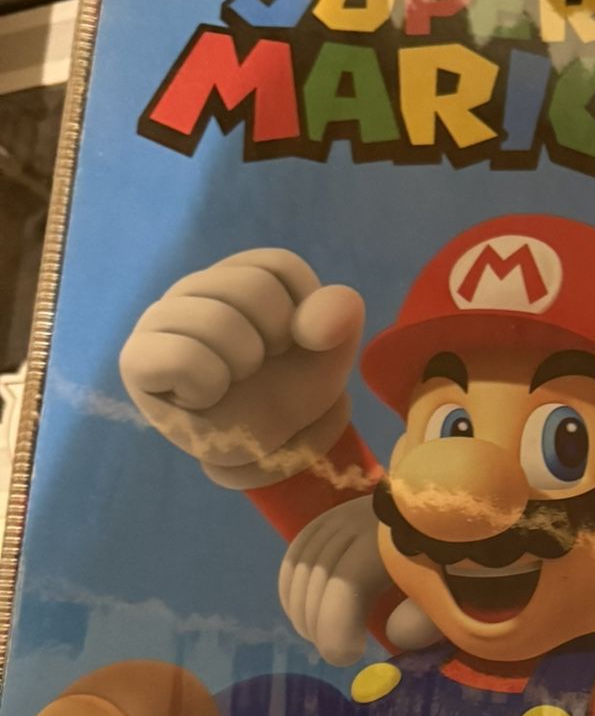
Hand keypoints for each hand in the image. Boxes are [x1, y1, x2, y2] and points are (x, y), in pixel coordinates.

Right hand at [119, 248, 364, 486]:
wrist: (264, 448)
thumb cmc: (289, 391)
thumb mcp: (328, 353)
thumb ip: (337, 318)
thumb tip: (326, 315)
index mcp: (238, 275)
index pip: (280, 266)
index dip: (304, 314)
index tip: (294, 343)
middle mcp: (194, 288)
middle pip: (252, 288)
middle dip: (276, 341)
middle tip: (260, 367)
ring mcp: (160, 319)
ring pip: (219, 322)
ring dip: (244, 365)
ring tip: (232, 381)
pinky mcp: (137, 359)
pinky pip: (182, 358)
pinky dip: (208, 384)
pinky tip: (203, 395)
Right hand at [279, 497, 441, 665]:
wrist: (455, 520)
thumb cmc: (458, 566)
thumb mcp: (454, 597)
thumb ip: (425, 620)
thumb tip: (394, 635)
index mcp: (399, 539)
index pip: (348, 581)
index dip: (336, 625)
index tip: (348, 657)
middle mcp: (365, 521)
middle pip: (323, 576)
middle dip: (321, 624)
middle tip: (339, 654)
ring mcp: (346, 515)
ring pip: (306, 564)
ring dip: (304, 609)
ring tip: (321, 638)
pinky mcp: (333, 517)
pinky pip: (298, 552)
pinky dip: (292, 587)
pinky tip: (301, 615)